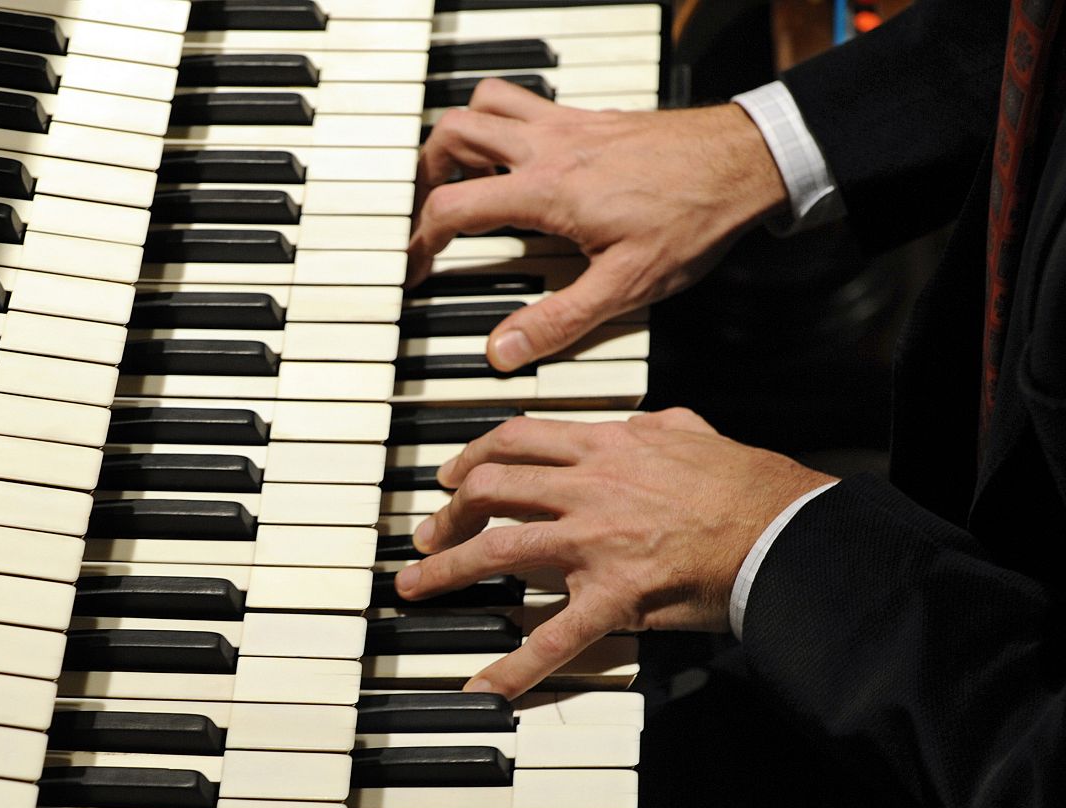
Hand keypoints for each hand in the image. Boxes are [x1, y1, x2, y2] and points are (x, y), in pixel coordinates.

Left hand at [397, 408, 835, 697]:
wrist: (785, 530)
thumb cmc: (748, 485)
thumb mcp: (694, 432)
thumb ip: (659, 424)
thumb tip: (646, 420)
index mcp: (606, 446)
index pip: (517, 439)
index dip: (473, 455)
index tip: (454, 475)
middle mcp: (590, 487)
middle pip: (492, 488)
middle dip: (449, 513)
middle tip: (428, 533)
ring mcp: (596, 541)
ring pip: (500, 549)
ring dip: (446, 568)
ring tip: (414, 587)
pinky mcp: (615, 595)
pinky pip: (554, 636)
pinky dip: (514, 666)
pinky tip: (485, 686)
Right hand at [408, 79, 787, 370]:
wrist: (747, 162)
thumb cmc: (694, 216)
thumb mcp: (628, 286)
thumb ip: (560, 320)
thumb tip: (505, 349)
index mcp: (547, 191)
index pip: (453, 207)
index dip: (420, 241)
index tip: (416, 264)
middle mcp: (549, 147)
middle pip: (453, 134)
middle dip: (426, 173)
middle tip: (428, 209)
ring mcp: (569, 125)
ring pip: (485, 102)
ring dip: (461, 135)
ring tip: (461, 176)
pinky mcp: (591, 116)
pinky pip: (526, 102)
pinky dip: (504, 121)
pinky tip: (519, 157)